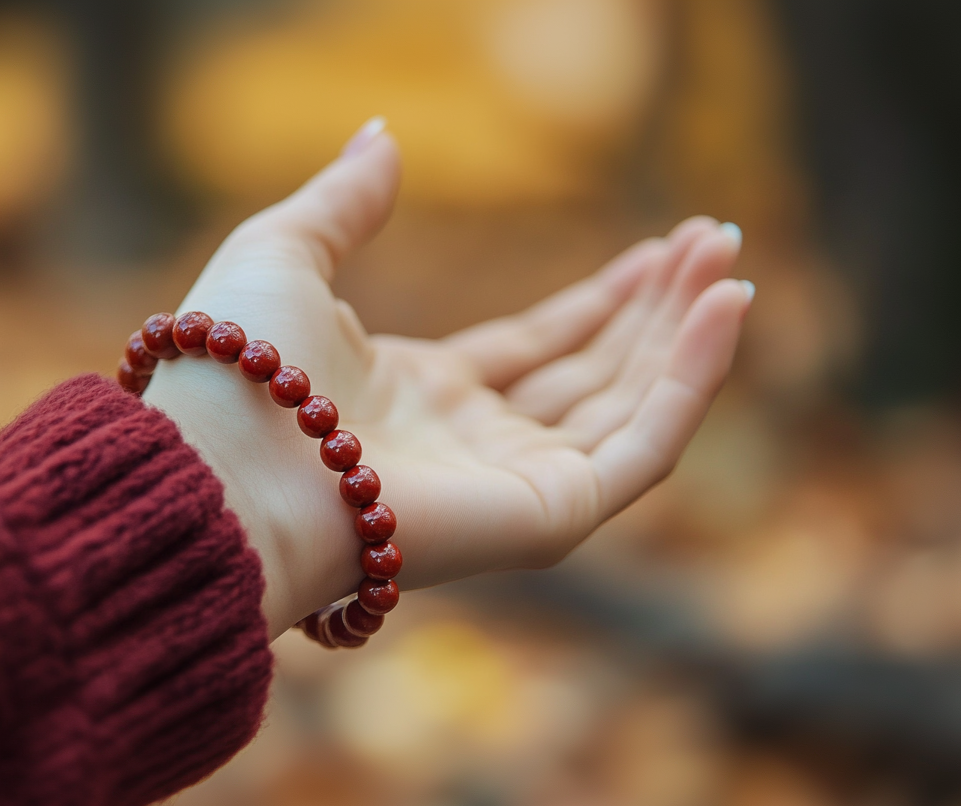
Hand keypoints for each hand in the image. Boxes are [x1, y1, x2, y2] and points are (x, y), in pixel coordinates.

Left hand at [144, 120, 752, 636]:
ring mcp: (514, 486)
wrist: (230, 465)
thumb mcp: (288, 252)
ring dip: (686, 337)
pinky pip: (644, 446)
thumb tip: (384, 133)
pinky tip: (723, 308)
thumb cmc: (238, 369)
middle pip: (593, 376)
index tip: (658, 248)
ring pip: (629, 408)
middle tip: (715, 241)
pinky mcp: (548, 517)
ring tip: (730, 265)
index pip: (535, 350)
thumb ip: (345, 200)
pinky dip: (692, 380)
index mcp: (420, 396)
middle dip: (657, 310)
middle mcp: (473, 446)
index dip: (600, 300)